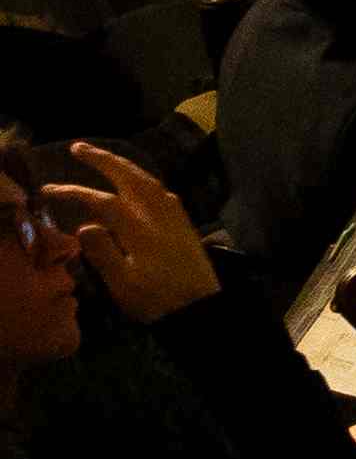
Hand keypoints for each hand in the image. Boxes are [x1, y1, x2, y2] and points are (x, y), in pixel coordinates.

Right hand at [45, 140, 216, 320]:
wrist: (203, 310)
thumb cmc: (158, 301)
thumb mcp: (124, 284)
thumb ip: (103, 253)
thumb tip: (85, 225)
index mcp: (142, 230)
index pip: (104, 201)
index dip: (76, 192)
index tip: (50, 190)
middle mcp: (161, 216)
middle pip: (132, 178)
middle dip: (104, 159)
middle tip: (78, 147)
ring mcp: (176, 219)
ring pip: (150, 181)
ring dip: (125, 166)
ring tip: (104, 158)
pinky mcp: (185, 226)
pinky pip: (163, 192)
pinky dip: (145, 180)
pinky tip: (140, 184)